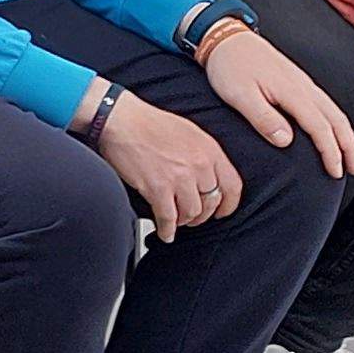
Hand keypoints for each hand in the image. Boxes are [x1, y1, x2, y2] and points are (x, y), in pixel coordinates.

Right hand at [94, 92, 244, 234]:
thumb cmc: (148, 123)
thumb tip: (208, 177)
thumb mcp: (189, 132)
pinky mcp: (158, 188)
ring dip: (183, 221)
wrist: (121, 120)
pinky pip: (168, 218)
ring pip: (191, 213)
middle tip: (191, 217)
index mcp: (210, 150)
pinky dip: (166, 230)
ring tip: (175, 221)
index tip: (221, 212)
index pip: (232, 186)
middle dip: (201, 215)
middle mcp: (199, 165)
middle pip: (210, 203)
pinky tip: (164, 232)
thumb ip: (204, 154)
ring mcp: (179, 178)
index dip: (228, 205)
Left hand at [201, 27, 353, 179]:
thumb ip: (263, 118)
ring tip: (352, 156)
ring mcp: (303, 83)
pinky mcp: (298, 81)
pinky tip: (334, 131)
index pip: (320, 127)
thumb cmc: (230, 66)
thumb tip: (286, 141)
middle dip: (350, 146)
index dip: (331, 151)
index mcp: (292, 92)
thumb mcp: (239, 95)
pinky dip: (336, 122)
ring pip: (335, 112)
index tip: (336, 171)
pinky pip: (326, 104)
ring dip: (347, 135)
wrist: (226, 38)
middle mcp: (303, 87)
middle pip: (337, 120)